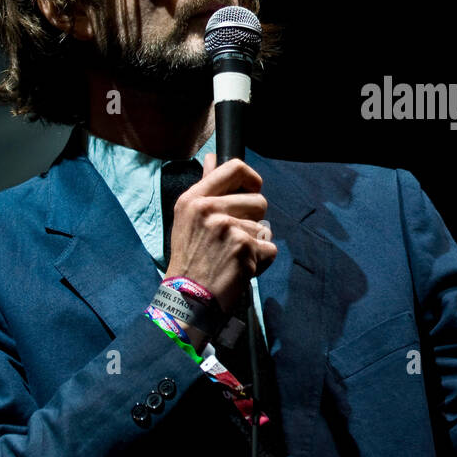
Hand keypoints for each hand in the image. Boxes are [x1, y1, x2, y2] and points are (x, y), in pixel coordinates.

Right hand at [163, 153, 276, 322]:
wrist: (187, 299)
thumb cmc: (189, 260)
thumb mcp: (188, 219)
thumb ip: (205, 187)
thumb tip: (211, 157)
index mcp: (194, 199)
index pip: (235, 167)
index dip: (251, 179)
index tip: (251, 192)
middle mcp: (210, 209)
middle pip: (259, 200)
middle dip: (255, 220)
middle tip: (235, 239)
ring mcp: (228, 228)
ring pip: (264, 228)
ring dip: (255, 245)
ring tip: (232, 258)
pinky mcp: (244, 248)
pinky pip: (269, 249)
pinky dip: (260, 263)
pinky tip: (240, 270)